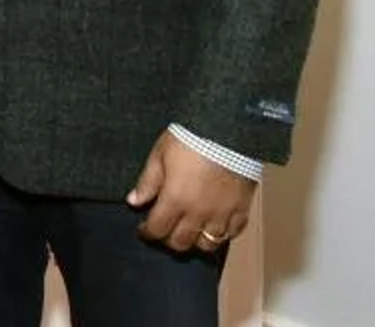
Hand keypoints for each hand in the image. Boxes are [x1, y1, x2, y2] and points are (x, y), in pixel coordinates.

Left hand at [125, 129, 256, 253]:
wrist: (226, 130)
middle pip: (181, 242)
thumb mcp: (160, 155)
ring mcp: (222, 214)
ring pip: (207, 244)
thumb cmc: (190, 139)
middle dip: (168, 239)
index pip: (157, 229)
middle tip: (165, 230)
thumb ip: (147, 183)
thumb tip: (133, 202)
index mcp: (175, 200)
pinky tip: (215, 227)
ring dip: (195, 241)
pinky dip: (222, 234)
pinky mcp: (241, 209)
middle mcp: (198, 213)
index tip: (144, 230)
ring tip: (190, 231)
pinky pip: (232, 233)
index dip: (147, 233)